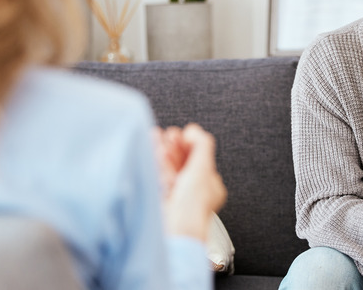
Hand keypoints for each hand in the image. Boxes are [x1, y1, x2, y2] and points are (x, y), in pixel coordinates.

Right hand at [154, 123, 226, 240]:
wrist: (175, 232)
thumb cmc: (192, 207)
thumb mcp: (202, 169)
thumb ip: (201, 145)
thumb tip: (194, 130)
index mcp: (211, 187)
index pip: (201, 160)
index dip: (191, 145)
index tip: (183, 133)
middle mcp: (194, 192)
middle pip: (184, 163)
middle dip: (175, 146)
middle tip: (168, 133)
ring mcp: (176, 197)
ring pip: (169, 168)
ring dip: (163, 150)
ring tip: (156, 135)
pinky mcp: (160, 200)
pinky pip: (158, 176)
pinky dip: (155, 161)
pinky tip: (152, 148)